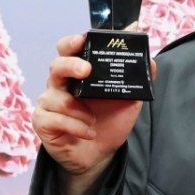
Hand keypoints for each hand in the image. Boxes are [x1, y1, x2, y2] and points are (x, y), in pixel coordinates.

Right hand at [33, 35, 154, 194]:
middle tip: (86, 70)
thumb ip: (137, 82)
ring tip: (93, 120)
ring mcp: (49, 102)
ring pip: (57, 97)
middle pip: (56, 66)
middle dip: (70, 65)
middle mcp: (61, 84)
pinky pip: (56, 118)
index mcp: (78, 74)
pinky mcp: (43, 121)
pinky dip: (76, 126)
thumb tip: (151, 63)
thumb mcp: (128, 101)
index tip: (82, 39)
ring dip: (79, 110)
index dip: (72, 42)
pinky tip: (89, 133)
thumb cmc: (109, 123)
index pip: (69, 49)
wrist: (99, 155)